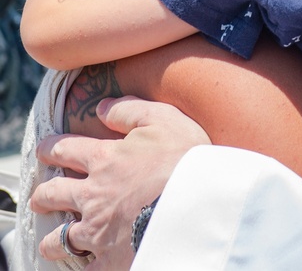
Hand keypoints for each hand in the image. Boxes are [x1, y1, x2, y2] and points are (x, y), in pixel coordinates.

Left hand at [31, 96, 209, 269]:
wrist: (198, 204)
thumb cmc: (185, 159)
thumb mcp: (164, 120)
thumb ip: (130, 111)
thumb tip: (102, 107)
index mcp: (105, 160)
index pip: (66, 150)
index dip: (52, 148)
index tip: (46, 149)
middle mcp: (92, 195)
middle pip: (52, 194)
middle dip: (43, 194)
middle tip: (42, 197)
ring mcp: (97, 229)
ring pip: (59, 238)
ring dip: (53, 238)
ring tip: (54, 240)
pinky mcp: (109, 258)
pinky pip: (85, 268)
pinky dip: (84, 266)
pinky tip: (87, 265)